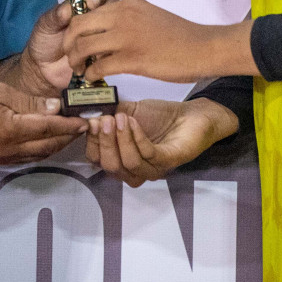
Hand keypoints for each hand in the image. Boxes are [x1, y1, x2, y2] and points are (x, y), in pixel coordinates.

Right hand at [0, 80, 87, 165]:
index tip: (85, 121)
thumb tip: (56, 107)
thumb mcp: (2, 92)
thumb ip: (30, 102)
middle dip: (67, 137)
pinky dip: (42, 151)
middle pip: (47, 146)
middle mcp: (9, 149)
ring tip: (70, 134)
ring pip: (39, 156)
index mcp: (10, 130)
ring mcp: (3, 158)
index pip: (48, 129)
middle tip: (83, 127)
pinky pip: (27, 159)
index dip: (69, 126)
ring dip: (57, 146)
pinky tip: (48, 142)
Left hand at [20, 0, 109, 94]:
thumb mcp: (45, 25)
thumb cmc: (44, 42)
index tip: (92, 3)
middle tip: (92, 25)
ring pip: (116, 27)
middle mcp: (94, 18)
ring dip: (103, 35)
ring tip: (87, 45)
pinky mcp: (104, 54)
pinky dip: (105, 52)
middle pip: (111, 8)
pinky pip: (113, 49)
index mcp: (80, 6)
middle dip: (104, 15)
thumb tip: (67, 8)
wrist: (44, 70)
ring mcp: (101, 36)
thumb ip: (55, 15)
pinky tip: (92, 58)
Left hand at [62, 0, 254, 83]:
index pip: (88, 10)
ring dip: (76, 60)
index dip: (76, 26)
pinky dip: (91, 74)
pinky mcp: (132, 59)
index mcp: (127, 4)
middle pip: (78, 26)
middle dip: (69, 43)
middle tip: (71, 56)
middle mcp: (123, 15)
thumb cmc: (180, 36)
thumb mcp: (148, 16)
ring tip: (79, 70)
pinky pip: (99, 66)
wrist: (203, 48)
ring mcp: (126, 36)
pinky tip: (93, 79)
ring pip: (83, 46)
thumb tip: (108, 29)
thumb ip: (127, 18)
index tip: (76, 39)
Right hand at [85, 98, 238, 186]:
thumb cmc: (160, 116)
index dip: (92, 143)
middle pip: (111, 167)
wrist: (191, 115)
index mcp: (121, 159)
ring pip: (129, 164)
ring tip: (121, 118)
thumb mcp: (128, 111)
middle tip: (106, 120)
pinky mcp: (168, 161)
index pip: (97, 161)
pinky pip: (148, 155)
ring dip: (121, 139)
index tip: (92, 122)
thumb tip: (89, 117)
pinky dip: (138, 138)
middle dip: (105, 142)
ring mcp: (153, 169)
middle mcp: (135, 170)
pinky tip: (134, 122)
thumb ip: (108, 115)